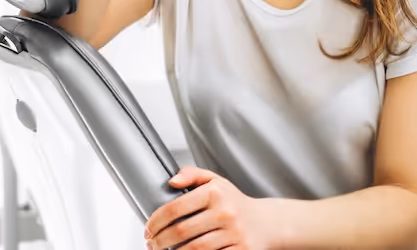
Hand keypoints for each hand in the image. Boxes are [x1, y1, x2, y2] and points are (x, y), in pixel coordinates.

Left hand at [144, 166, 278, 249]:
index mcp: (216, 192)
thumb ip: (193, 175)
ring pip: (194, 249)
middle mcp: (225, 212)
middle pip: (181, 231)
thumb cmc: (236, 203)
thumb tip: (172, 181)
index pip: (175, 208)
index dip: (156, 221)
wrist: (267, 223)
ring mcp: (233, 233)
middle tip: (152, 244)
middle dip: (160, 241)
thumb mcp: (217, 182)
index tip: (148, 229)